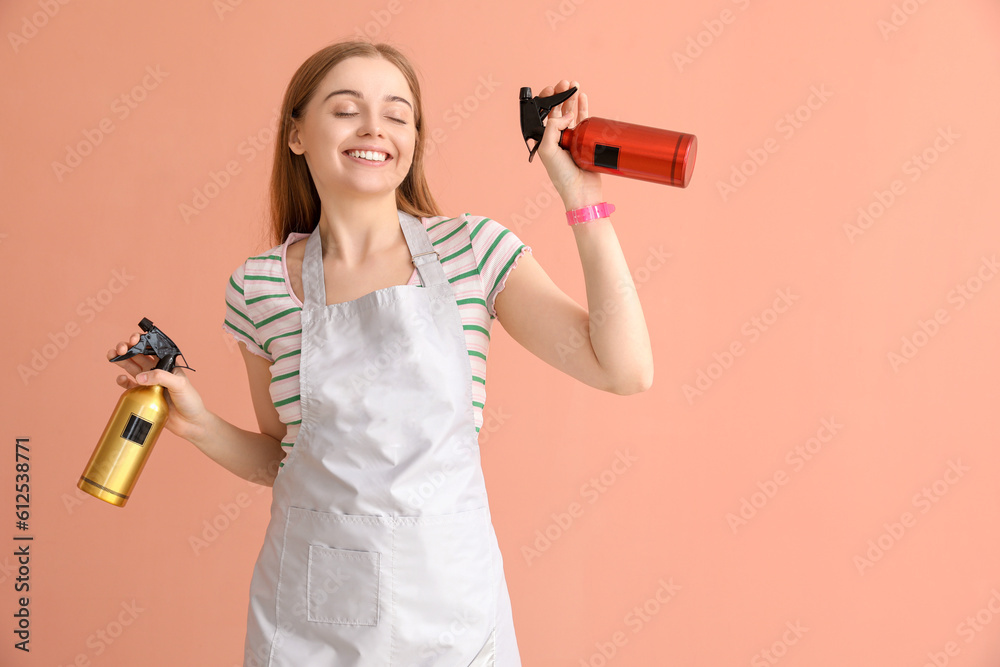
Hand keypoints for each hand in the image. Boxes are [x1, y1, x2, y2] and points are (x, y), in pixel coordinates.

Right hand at [108, 332, 209, 442]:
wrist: (190, 423)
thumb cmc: (190, 401)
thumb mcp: (180, 385)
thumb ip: (161, 378)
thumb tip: (139, 377)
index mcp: (167, 364)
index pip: (152, 348)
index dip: (141, 342)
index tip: (133, 340)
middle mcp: (157, 371)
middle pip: (138, 356)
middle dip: (127, 349)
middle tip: (120, 349)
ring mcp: (149, 383)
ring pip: (131, 368)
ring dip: (121, 360)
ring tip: (112, 356)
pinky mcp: (143, 395)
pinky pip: (130, 385)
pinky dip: (123, 381)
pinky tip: (120, 378)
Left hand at [534, 79, 604, 210]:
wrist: (582, 191)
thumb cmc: (562, 175)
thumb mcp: (549, 150)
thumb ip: (553, 128)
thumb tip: (565, 115)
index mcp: (545, 140)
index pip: (544, 115)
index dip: (547, 101)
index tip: (552, 89)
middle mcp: (557, 138)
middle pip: (558, 111)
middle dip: (561, 95)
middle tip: (565, 83)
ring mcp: (572, 139)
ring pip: (571, 113)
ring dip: (572, 98)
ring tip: (575, 85)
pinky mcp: (585, 141)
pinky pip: (584, 120)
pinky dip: (583, 108)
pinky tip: (583, 97)